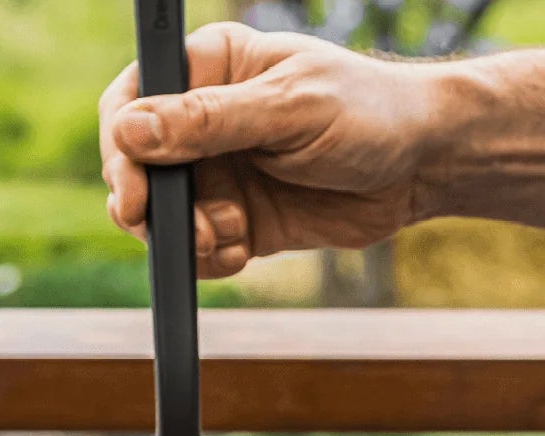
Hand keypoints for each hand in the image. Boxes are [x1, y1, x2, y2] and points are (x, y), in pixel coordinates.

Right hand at [100, 22, 451, 277]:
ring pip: (164, 215)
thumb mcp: (289, 108)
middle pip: (137, 165)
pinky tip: (240, 251)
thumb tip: (133, 131)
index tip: (134, 186)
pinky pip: (199, 248)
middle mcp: (206, 120)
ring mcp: (220, 172)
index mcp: (211, 68)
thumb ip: (210, 120)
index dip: (121, 146)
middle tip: (178, 227)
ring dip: (184, 235)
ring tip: (227, 236)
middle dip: (149, 203)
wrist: (423, 166)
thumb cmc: (368, 112)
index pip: (133, 101)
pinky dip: (209, 258)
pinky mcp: (239, 219)